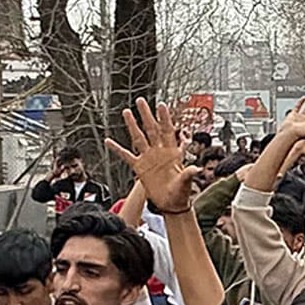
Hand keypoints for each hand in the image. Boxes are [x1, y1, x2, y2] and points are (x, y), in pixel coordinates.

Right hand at [104, 97, 195, 214]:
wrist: (171, 204)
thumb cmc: (181, 192)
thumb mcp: (186, 183)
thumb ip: (188, 174)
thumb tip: (196, 169)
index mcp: (172, 152)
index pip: (168, 131)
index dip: (164, 118)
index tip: (161, 105)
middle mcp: (159, 152)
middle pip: (151, 129)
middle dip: (146, 115)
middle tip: (141, 101)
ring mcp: (148, 158)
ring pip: (138, 138)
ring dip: (132, 125)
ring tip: (126, 112)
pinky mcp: (139, 168)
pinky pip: (126, 156)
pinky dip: (117, 149)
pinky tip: (109, 141)